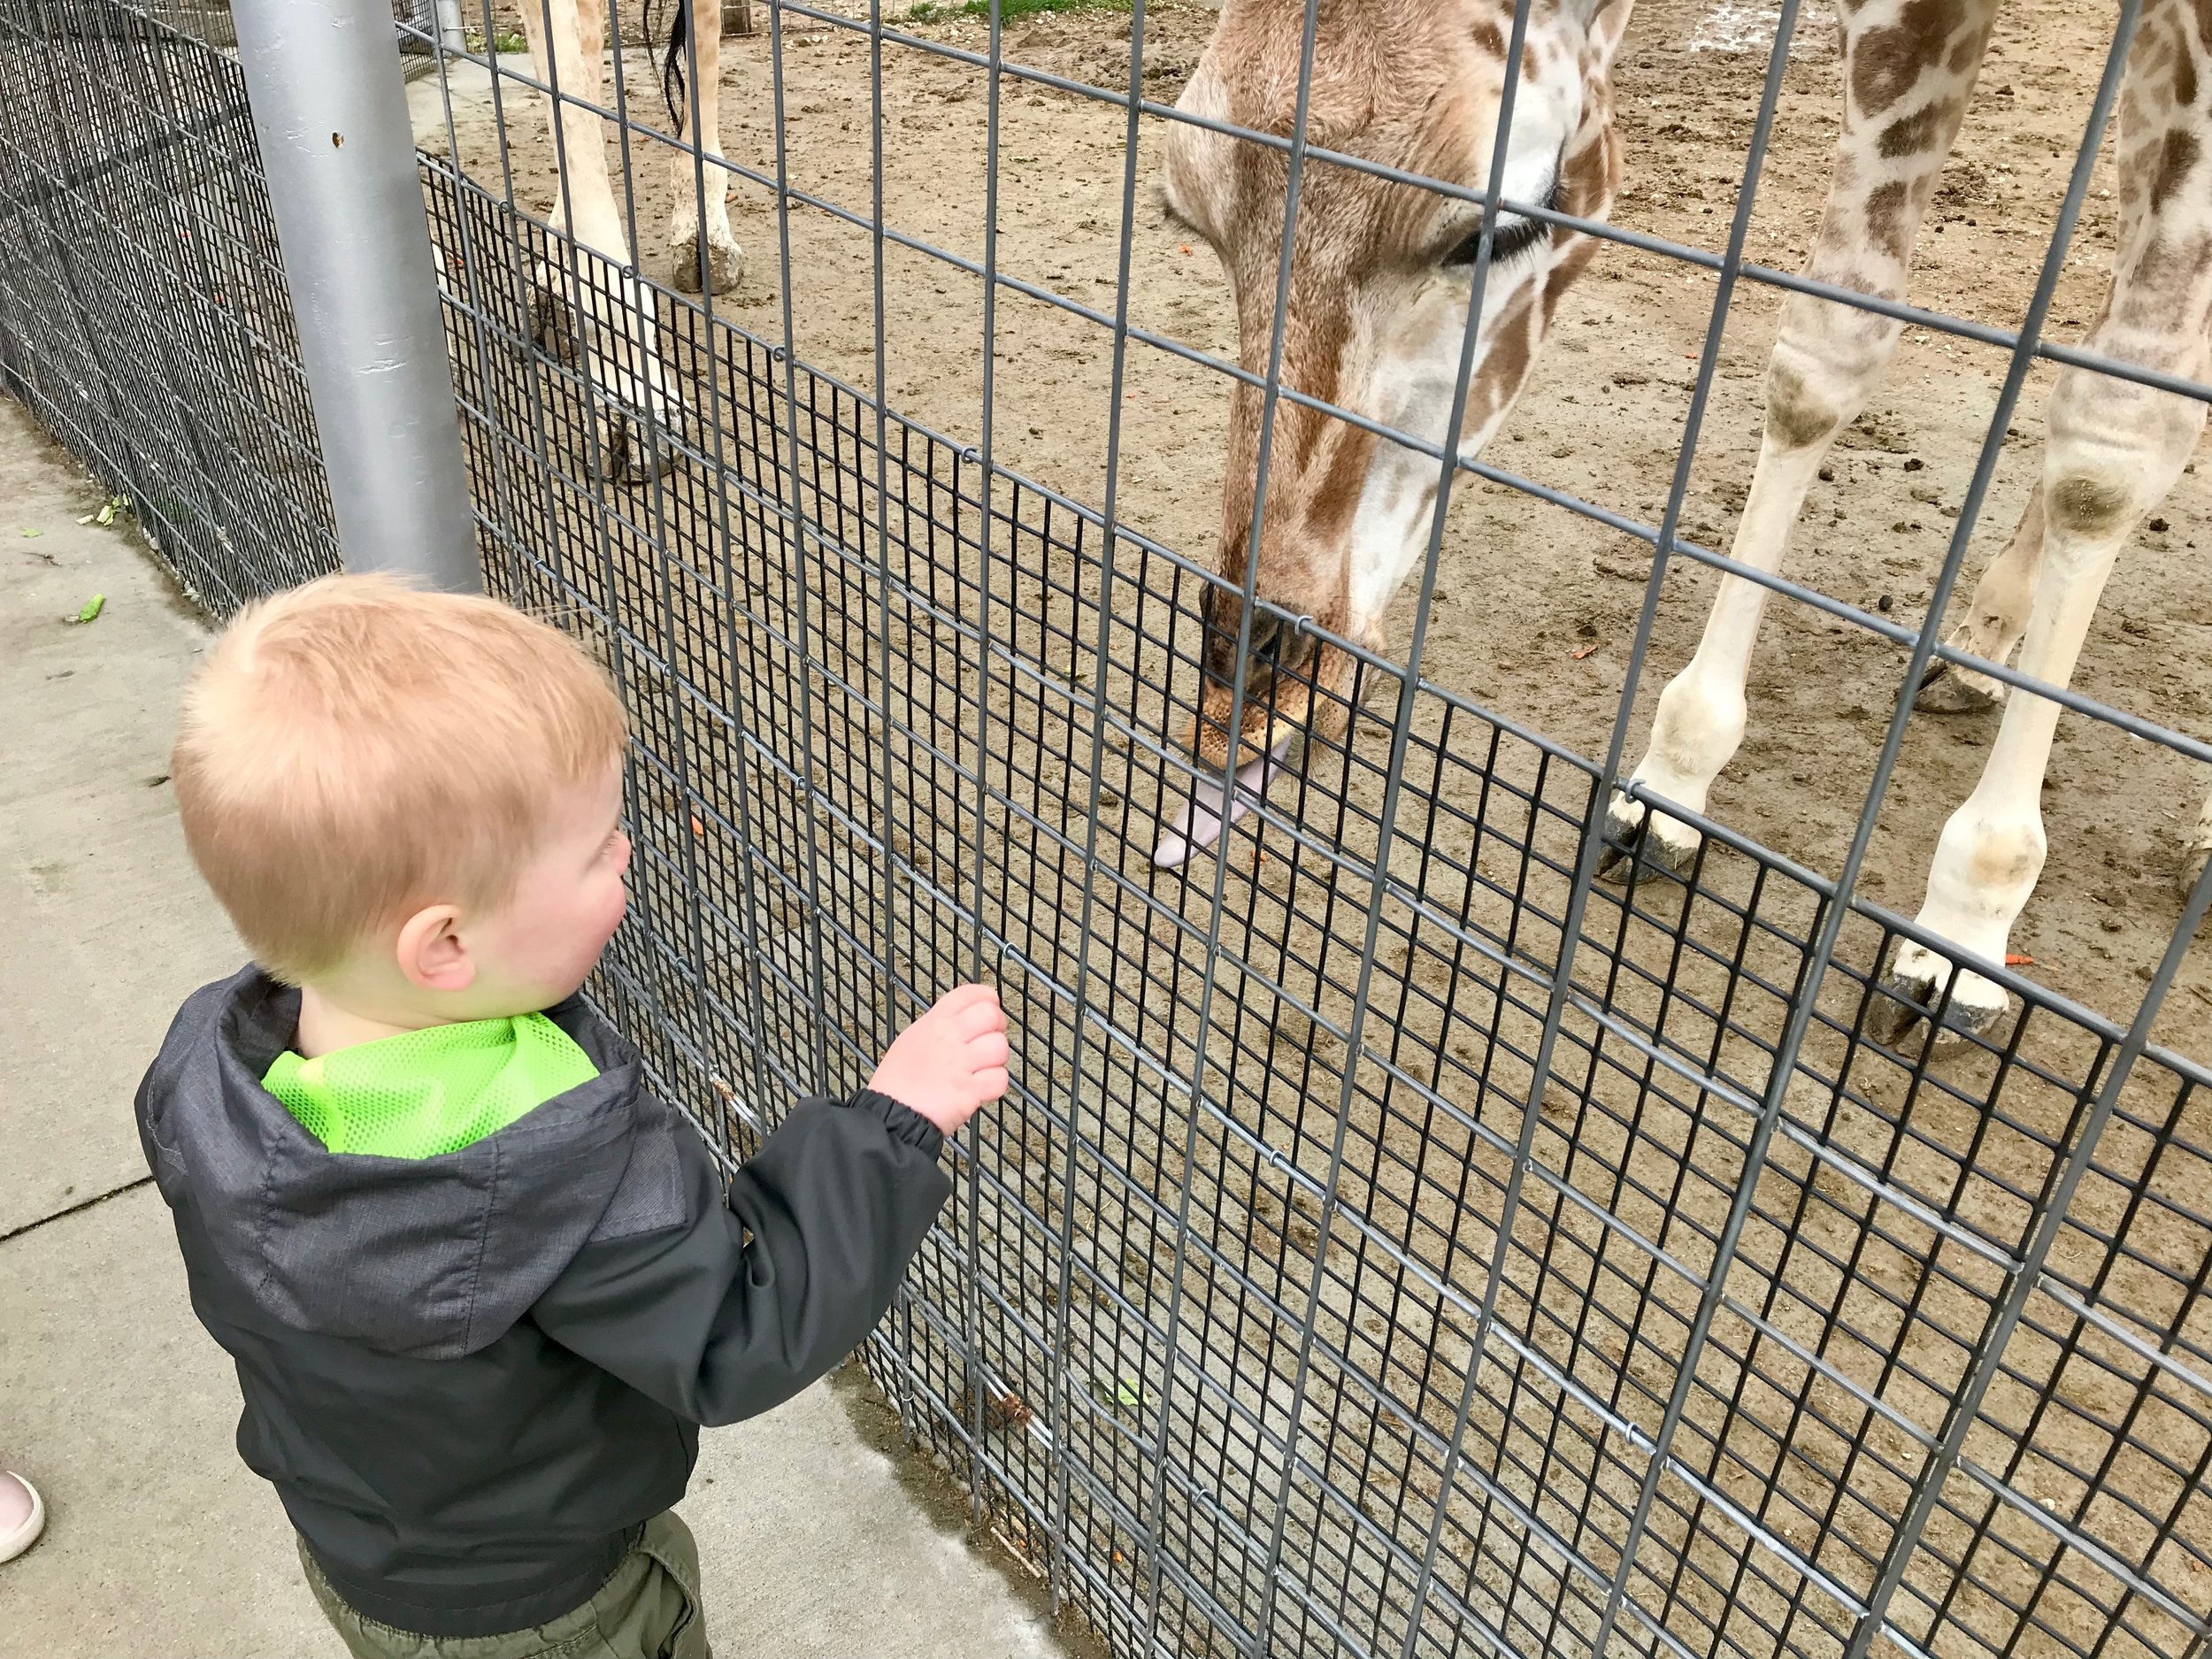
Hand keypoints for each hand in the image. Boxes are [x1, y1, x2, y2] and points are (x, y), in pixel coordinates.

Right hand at [867, 984, 1008, 1136]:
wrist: (890, 1113)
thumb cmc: (897, 1081)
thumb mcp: (911, 1040)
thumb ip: (938, 1027)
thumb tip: (962, 1022)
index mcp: (934, 1022)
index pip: (969, 995)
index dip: (987, 999)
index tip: (990, 1008)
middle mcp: (949, 1038)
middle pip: (992, 1015)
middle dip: (997, 1028)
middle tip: (988, 1041)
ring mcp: (961, 1063)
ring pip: (1000, 1047)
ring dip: (996, 1060)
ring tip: (982, 1069)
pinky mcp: (970, 1090)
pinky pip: (1000, 1079)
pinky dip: (995, 1085)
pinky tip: (981, 1088)